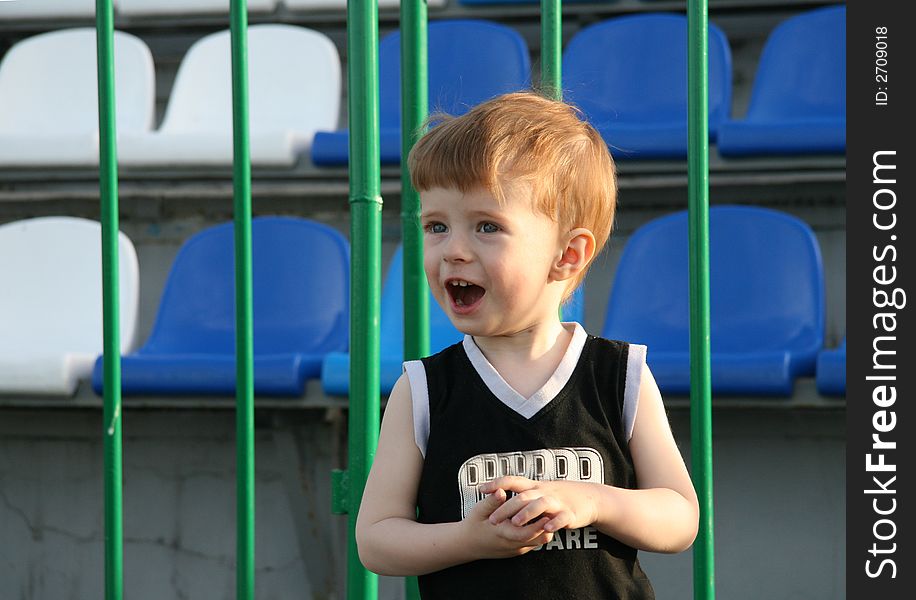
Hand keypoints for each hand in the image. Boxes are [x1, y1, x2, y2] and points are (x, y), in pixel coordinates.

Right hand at [462, 487, 554, 558]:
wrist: (468, 544)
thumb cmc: (474, 525)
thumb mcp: (478, 511)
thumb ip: (491, 501)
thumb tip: (501, 491)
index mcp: (503, 533)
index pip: (527, 532)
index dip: (540, 524)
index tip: (547, 513)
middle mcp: (512, 543)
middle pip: (538, 539)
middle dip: (548, 525)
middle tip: (554, 511)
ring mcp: (516, 548)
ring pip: (538, 542)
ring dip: (544, 529)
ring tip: (547, 513)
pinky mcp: (518, 550)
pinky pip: (533, 543)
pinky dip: (538, 533)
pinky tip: (538, 520)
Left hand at [479, 476, 599, 532]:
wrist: (588, 497)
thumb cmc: (557, 496)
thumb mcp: (538, 491)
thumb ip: (521, 493)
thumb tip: (497, 492)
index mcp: (534, 486)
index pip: (512, 481)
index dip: (496, 483)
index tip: (480, 489)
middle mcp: (543, 492)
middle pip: (523, 496)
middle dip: (507, 508)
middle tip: (492, 519)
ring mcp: (557, 501)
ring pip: (541, 504)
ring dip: (527, 513)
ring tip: (515, 524)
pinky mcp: (569, 513)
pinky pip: (561, 517)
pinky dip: (554, 522)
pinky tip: (546, 529)